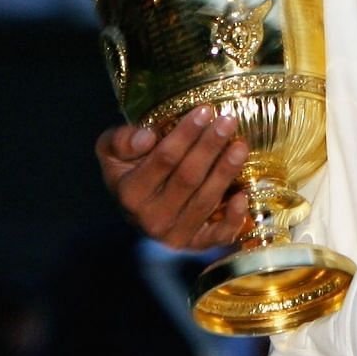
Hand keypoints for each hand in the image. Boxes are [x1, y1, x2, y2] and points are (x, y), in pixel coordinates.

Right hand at [95, 105, 249, 249]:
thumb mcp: (113, 151)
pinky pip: (218, 235)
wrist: (142, 206)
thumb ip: (121, 141)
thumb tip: (146, 138)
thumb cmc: (131, 169)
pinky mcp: (197, 244)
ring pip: (205, 200)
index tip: (204, 110)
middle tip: (228, 121)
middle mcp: (150, 218)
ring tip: (240, 145)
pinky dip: (233, 218)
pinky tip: (243, 195)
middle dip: (210, 147)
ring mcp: (174, 235)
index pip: (163, 160)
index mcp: (130, 193)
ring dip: (226, 172)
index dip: (185, 135)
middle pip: (188, 178)